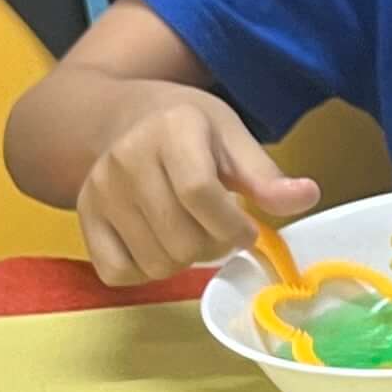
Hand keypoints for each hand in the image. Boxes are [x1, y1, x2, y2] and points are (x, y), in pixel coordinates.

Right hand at [74, 86, 317, 286]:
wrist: (116, 118)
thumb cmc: (185, 127)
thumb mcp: (230, 135)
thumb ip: (264, 174)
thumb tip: (307, 197)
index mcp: (171, 130)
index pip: (201, 195)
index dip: (233, 226)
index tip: (247, 230)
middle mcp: (126, 159)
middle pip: (181, 239)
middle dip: (213, 247)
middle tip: (217, 231)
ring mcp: (99, 192)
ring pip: (155, 263)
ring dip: (182, 261)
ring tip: (187, 232)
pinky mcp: (84, 219)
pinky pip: (118, 272)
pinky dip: (145, 271)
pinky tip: (156, 244)